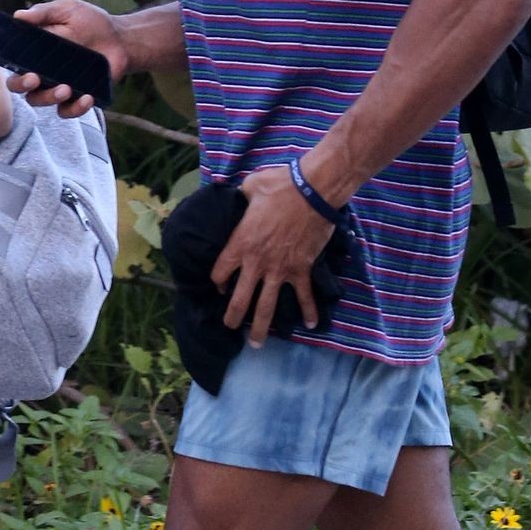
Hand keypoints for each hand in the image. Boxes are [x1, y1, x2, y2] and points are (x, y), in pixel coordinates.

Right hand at [0, 0, 126, 119]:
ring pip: (38, 100)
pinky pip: (66, 111)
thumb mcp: (68, 10)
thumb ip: (45, 13)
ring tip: (66, 87)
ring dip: (48, 97)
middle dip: (20, 84)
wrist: (121, 40)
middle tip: (33, 78)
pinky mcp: (75, 97)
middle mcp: (39, 69)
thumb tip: (19, 15)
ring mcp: (55, 85)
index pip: (6, 50)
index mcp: (32, 47)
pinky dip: (75, 108)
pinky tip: (86, 96)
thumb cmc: (91, 22)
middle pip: (16, 83)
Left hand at [211, 165, 336, 346]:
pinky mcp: (301, 270)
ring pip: (267, 306)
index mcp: (240, 243)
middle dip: (232, 317)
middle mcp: (257, 262)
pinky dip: (308, 311)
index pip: (220, 271)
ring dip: (260, 327)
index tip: (220, 286)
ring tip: (255, 344)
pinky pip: (304, 296)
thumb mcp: (251, 186)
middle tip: (229, 328)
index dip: (217, 282)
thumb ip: (241, 196)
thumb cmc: (280, 185)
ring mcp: (280, 269)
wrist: (314, 191)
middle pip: (240, 298)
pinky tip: (310, 325)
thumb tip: (238, 195)